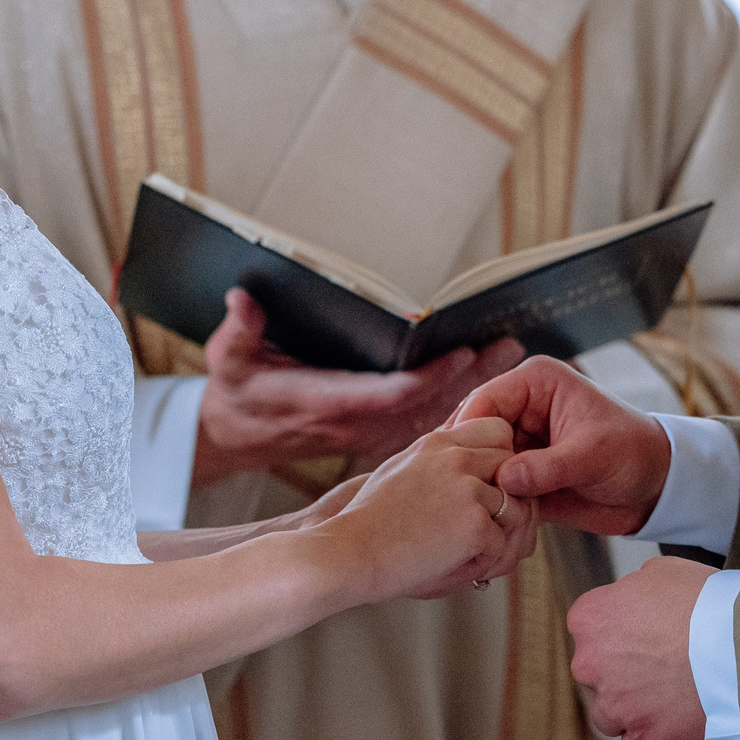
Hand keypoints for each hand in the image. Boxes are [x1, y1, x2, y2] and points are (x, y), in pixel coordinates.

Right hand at [194, 289, 525, 483]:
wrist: (233, 440)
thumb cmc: (235, 395)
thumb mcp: (228, 361)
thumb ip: (239, 331)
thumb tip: (241, 299)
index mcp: (325, 404)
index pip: (387, 396)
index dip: (428, 379)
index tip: (463, 353)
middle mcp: (354, 424)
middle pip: (424, 406)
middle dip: (470, 377)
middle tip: (510, 346)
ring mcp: (367, 435)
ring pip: (430, 416)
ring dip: (472, 388)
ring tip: (510, 354)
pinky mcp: (373, 437)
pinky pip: (423, 423)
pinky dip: (456, 403)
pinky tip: (487, 381)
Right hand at [308, 417, 536, 603]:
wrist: (349, 552)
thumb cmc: (370, 520)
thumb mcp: (401, 471)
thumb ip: (438, 461)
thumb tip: (472, 462)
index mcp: (439, 443)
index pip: (498, 431)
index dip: (501, 461)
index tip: (488, 490)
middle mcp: (457, 459)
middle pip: (515, 468)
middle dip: (511, 499)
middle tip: (494, 530)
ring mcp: (468, 489)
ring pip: (516, 510)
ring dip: (502, 538)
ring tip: (478, 557)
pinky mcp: (474, 524)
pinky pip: (502, 545)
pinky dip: (486, 563)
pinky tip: (462, 570)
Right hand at [453, 356, 669, 536]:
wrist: (655, 488)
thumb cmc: (635, 453)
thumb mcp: (593, 455)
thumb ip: (548, 466)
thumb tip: (505, 479)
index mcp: (537, 383)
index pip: (487, 399)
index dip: (470, 428)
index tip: (459, 461)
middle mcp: (522, 408)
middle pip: (475, 431)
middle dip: (469, 460)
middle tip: (456, 490)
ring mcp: (520, 443)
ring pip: (480, 461)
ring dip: (478, 484)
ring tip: (470, 508)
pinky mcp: (522, 474)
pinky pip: (495, 486)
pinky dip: (492, 501)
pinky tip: (488, 518)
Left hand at [567, 556, 711, 739]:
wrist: (738, 643)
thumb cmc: (703, 601)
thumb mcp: (660, 572)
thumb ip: (632, 590)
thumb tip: (633, 603)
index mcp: (588, 619)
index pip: (590, 627)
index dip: (619, 629)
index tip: (644, 632)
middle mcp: (589, 664)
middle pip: (597, 671)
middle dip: (622, 669)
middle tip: (661, 662)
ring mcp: (614, 707)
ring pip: (610, 714)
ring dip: (631, 707)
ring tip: (668, 694)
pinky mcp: (643, 739)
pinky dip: (652, 736)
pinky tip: (674, 720)